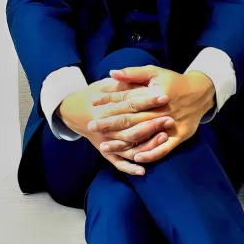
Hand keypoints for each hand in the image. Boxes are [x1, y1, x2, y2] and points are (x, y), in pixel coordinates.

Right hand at [58, 78, 172, 174]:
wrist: (73, 111)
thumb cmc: (94, 95)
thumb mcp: (104, 84)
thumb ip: (117, 82)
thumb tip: (117, 73)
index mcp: (106, 108)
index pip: (129, 103)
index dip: (147, 100)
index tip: (163, 96)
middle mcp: (106, 127)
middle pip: (131, 126)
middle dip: (152, 123)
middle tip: (170, 119)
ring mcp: (107, 141)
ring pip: (128, 146)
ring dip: (147, 144)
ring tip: (164, 138)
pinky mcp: (107, 153)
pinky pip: (119, 163)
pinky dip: (130, 168)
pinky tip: (143, 170)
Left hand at [89, 66, 214, 163]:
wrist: (201, 93)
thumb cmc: (174, 82)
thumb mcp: (155, 72)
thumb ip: (133, 73)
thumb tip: (112, 74)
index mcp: (154, 94)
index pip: (127, 98)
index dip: (109, 101)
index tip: (93, 102)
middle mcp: (161, 111)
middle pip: (131, 119)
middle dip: (109, 124)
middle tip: (91, 127)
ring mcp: (170, 125)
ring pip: (143, 136)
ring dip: (123, 143)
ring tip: (105, 147)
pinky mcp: (179, 136)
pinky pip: (164, 149)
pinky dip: (150, 154)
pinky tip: (135, 159)